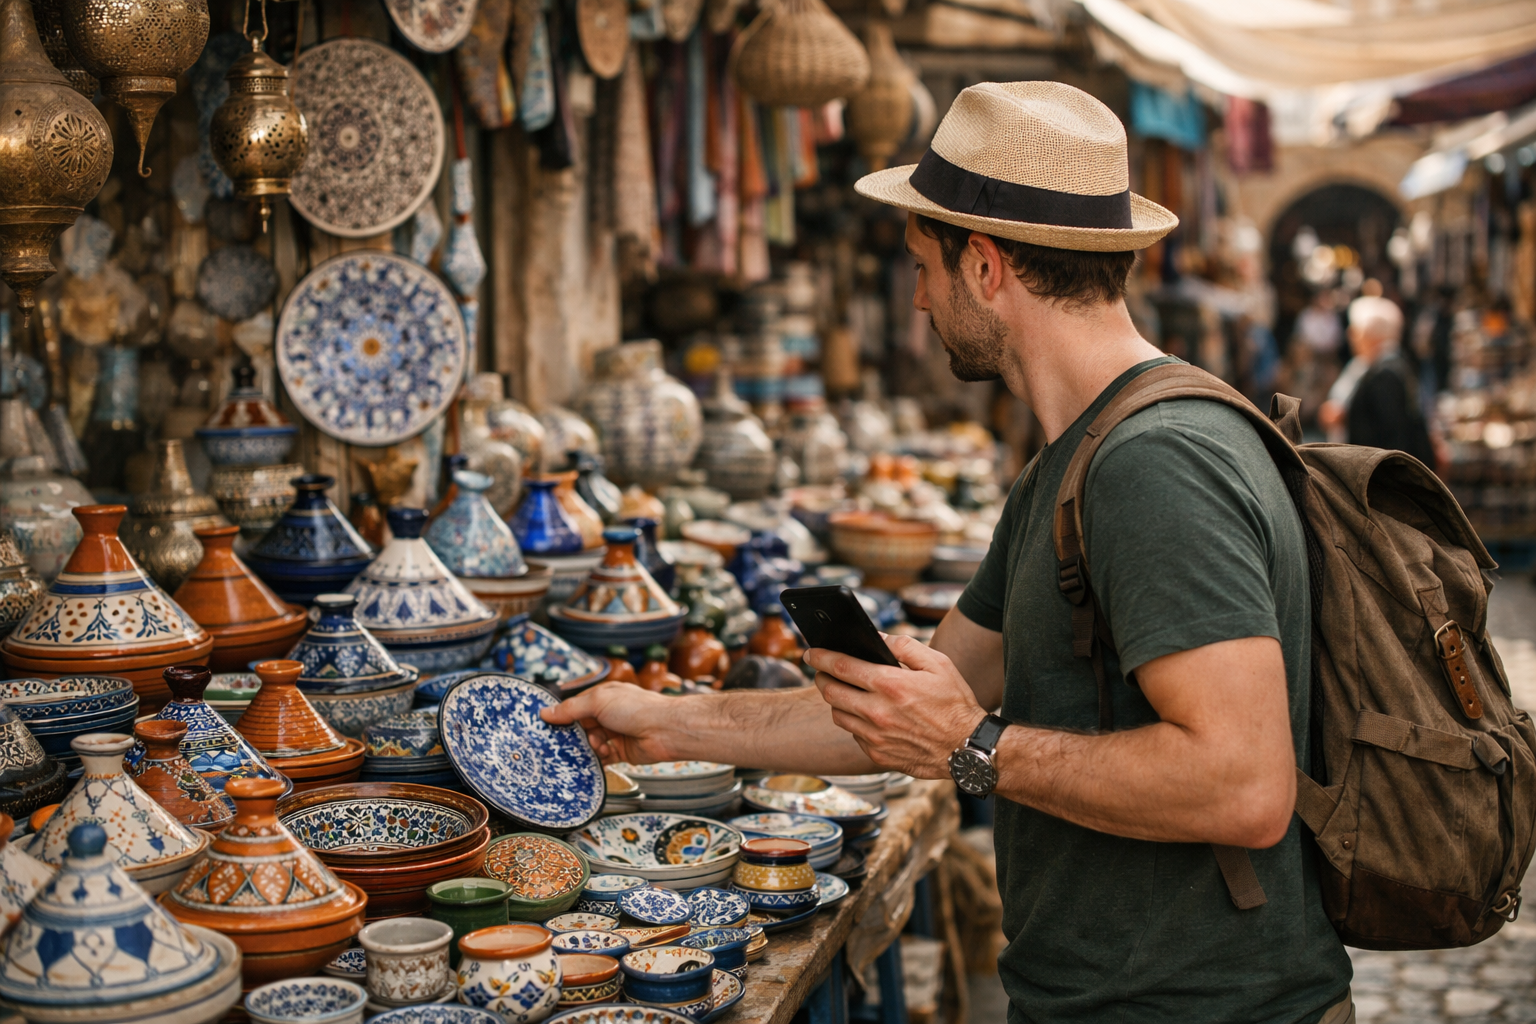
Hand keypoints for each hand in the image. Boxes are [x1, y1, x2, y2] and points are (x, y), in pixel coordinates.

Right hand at [540, 683, 678, 765]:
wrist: (665, 730)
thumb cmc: (638, 709)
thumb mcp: (598, 702)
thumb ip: (571, 709)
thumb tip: (547, 712)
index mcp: (604, 696)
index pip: (576, 706)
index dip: (563, 716)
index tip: (548, 726)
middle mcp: (609, 714)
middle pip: (582, 727)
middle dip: (575, 736)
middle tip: (568, 742)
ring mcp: (616, 733)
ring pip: (591, 744)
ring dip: (590, 747)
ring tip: (598, 746)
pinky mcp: (622, 752)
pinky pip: (603, 758)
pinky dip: (599, 759)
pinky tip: (601, 757)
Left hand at [804, 634, 985, 779]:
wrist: (967, 749)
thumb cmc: (954, 703)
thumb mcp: (938, 664)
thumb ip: (904, 646)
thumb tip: (877, 639)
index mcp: (890, 685)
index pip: (841, 667)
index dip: (821, 657)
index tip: (811, 651)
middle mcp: (877, 712)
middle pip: (830, 692)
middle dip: (821, 677)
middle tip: (822, 671)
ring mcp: (875, 737)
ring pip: (838, 715)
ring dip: (836, 701)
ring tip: (844, 692)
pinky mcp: (878, 755)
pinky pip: (854, 734)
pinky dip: (854, 723)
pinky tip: (866, 715)